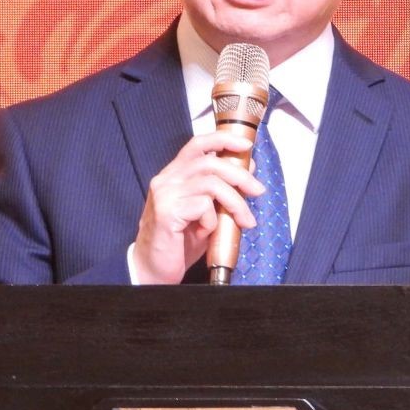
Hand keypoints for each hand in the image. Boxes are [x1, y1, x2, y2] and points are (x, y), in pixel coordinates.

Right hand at [131, 132, 262, 283]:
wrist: (151, 270)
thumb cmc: (178, 243)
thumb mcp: (205, 212)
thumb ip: (220, 191)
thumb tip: (247, 169)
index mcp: (174, 175)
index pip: (197, 144)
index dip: (223, 139)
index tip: (246, 146)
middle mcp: (166, 180)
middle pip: (209, 162)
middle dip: (240, 175)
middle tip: (258, 191)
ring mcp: (165, 194)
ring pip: (211, 183)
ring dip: (235, 202)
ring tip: (245, 220)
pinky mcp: (166, 212)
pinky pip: (203, 206)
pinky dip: (213, 220)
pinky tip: (206, 233)